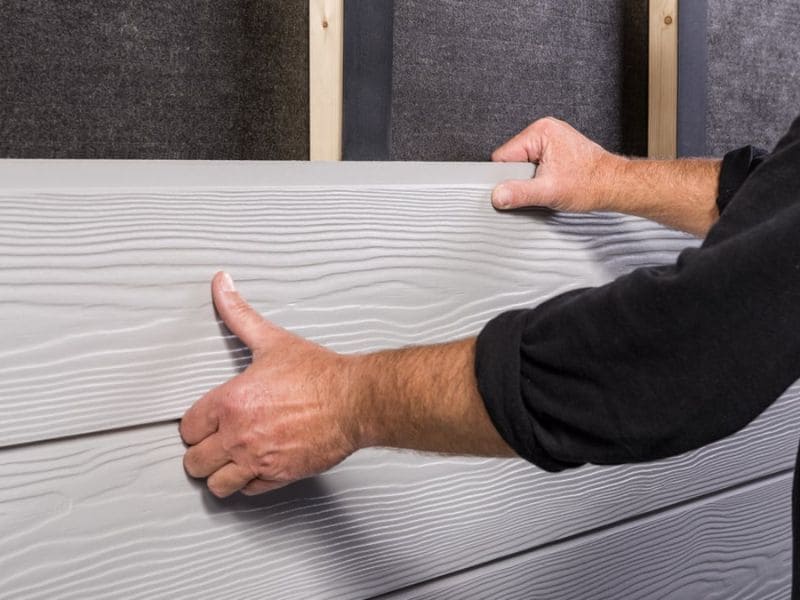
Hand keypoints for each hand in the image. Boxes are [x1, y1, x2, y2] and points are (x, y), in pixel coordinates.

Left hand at [180, 272, 360, 497]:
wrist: (355, 401)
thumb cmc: (319, 375)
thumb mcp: (273, 340)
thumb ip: (239, 314)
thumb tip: (222, 285)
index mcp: (230, 401)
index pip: (188, 427)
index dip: (196, 425)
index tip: (206, 422)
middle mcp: (238, 434)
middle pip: (195, 461)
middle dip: (204, 453)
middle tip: (216, 443)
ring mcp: (257, 459)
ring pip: (216, 484)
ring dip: (221, 474)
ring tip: (230, 462)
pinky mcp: (278, 476)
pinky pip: (248, 491)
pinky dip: (249, 483)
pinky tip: (257, 467)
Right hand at [491, 117, 623, 211]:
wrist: (614, 186)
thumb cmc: (591, 183)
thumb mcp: (549, 192)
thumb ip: (519, 193)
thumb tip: (498, 195)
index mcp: (541, 131)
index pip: (503, 156)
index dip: (508, 176)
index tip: (523, 185)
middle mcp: (545, 130)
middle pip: (512, 160)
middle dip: (522, 177)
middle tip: (542, 185)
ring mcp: (551, 139)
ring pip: (523, 164)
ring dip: (532, 178)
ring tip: (551, 183)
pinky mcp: (555, 149)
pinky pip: (534, 164)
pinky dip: (540, 177)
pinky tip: (554, 181)